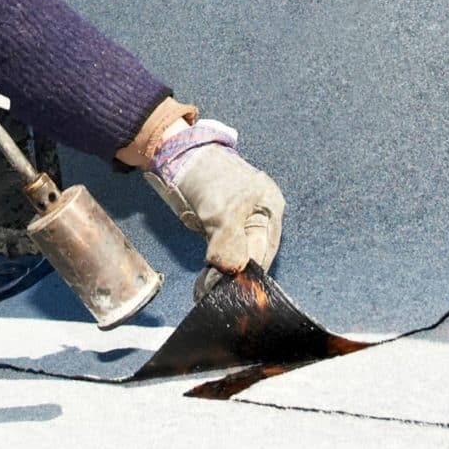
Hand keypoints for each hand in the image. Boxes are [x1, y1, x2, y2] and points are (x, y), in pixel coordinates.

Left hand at [143, 120, 284, 294]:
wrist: (177, 157)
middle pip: (253, 256)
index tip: (229, 290)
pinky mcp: (223, 225)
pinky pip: (223, 251)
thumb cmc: (206, 177)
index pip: (265, 251)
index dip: (248, 273)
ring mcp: (242, 221)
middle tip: (211, 291)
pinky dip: (214, 265)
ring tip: (204, 288)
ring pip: (237, 256)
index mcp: (270, 209)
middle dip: (233, 275)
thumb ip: (230, 242)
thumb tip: (233, 271)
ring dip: (222, 273)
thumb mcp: (221, 211)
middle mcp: (261, 217)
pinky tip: (204, 279)